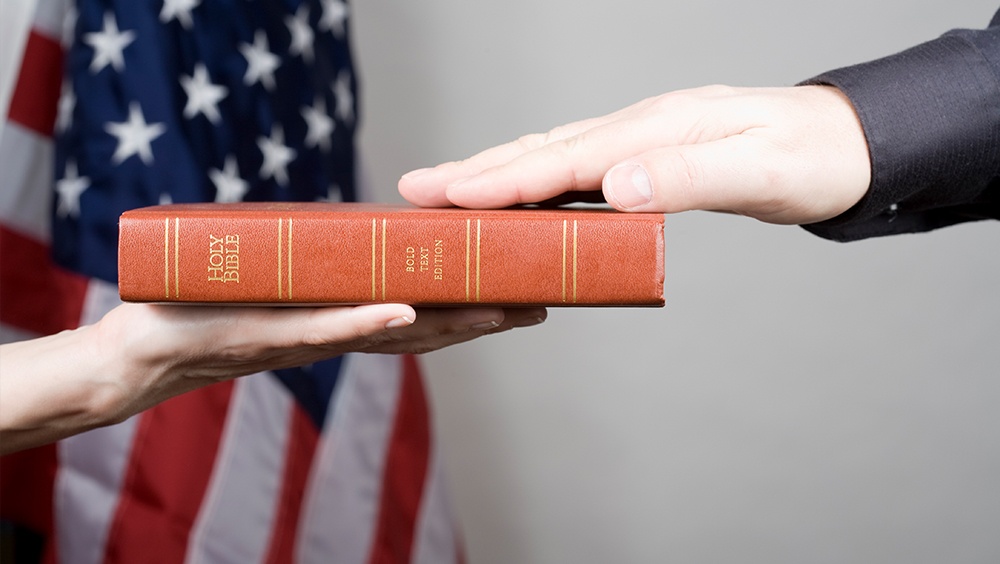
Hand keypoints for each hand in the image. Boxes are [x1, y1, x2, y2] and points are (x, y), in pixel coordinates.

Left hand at [0, 303, 544, 452]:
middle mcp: (332, 336)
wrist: (136, 353)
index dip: (472, 308)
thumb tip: (345, 241)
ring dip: (447, 323)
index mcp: (340, 322)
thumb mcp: (274, 287)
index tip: (521, 293)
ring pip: (388, 334)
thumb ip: (314, 273)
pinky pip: (321, 330)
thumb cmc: (203, 317)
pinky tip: (407, 312)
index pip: (420, 316)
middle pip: (422, 330)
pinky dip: (366, 323)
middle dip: (483, 319)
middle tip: (542, 304)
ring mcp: (303, 338)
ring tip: (501, 310)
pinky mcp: (262, 335)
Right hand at [399, 85, 870, 224]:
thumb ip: (685, 179)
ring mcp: (642, 136)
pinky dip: (536, 174)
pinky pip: (578, 162)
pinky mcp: (649, 152)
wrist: (847, 143)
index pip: (565, 159)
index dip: (504, 181)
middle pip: (543, 149)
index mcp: (657, 130)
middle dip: (476, 171)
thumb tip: (611, 186)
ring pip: (553, 152)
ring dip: (497, 171)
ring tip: (447, 187)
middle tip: (416, 188)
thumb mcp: (758, 173)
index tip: (450, 197)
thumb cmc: (810, 160)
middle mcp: (640, 126)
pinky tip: (520, 188)